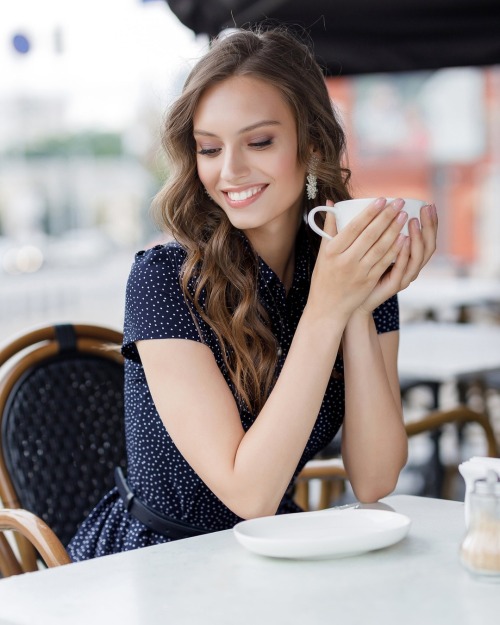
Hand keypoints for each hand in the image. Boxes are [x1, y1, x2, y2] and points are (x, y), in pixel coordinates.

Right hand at [308, 197, 411, 320]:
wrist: (328, 307)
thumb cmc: (324, 276)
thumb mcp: (322, 253)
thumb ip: (328, 228)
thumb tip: (331, 203)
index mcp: (332, 251)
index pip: (354, 227)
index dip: (369, 213)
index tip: (382, 199)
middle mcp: (345, 260)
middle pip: (370, 235)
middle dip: (386, 217)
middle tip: (398, 202)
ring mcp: (358, 272)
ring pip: (380, 248)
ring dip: (394, 230)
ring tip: (404, 216)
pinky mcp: (368, 281)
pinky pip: (384, 262)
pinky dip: (395, 249)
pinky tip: (404, 237)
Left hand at [358, 202, 437, 313]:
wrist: (350, 301)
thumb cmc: (358, 272)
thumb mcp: (369, 248)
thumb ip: (372, 229)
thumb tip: (368, 205)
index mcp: (408, 258)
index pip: (426, 238)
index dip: (430, 223)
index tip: (429, 204)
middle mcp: (410, 268)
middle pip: (428, 246)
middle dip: (429, 226)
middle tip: (427, 208)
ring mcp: (403, 277)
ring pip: (418, 257)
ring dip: (417, 237)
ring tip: (413, 220)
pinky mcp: (393, 286)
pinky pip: (402, 268)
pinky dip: (404, 254)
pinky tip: (404, 239)